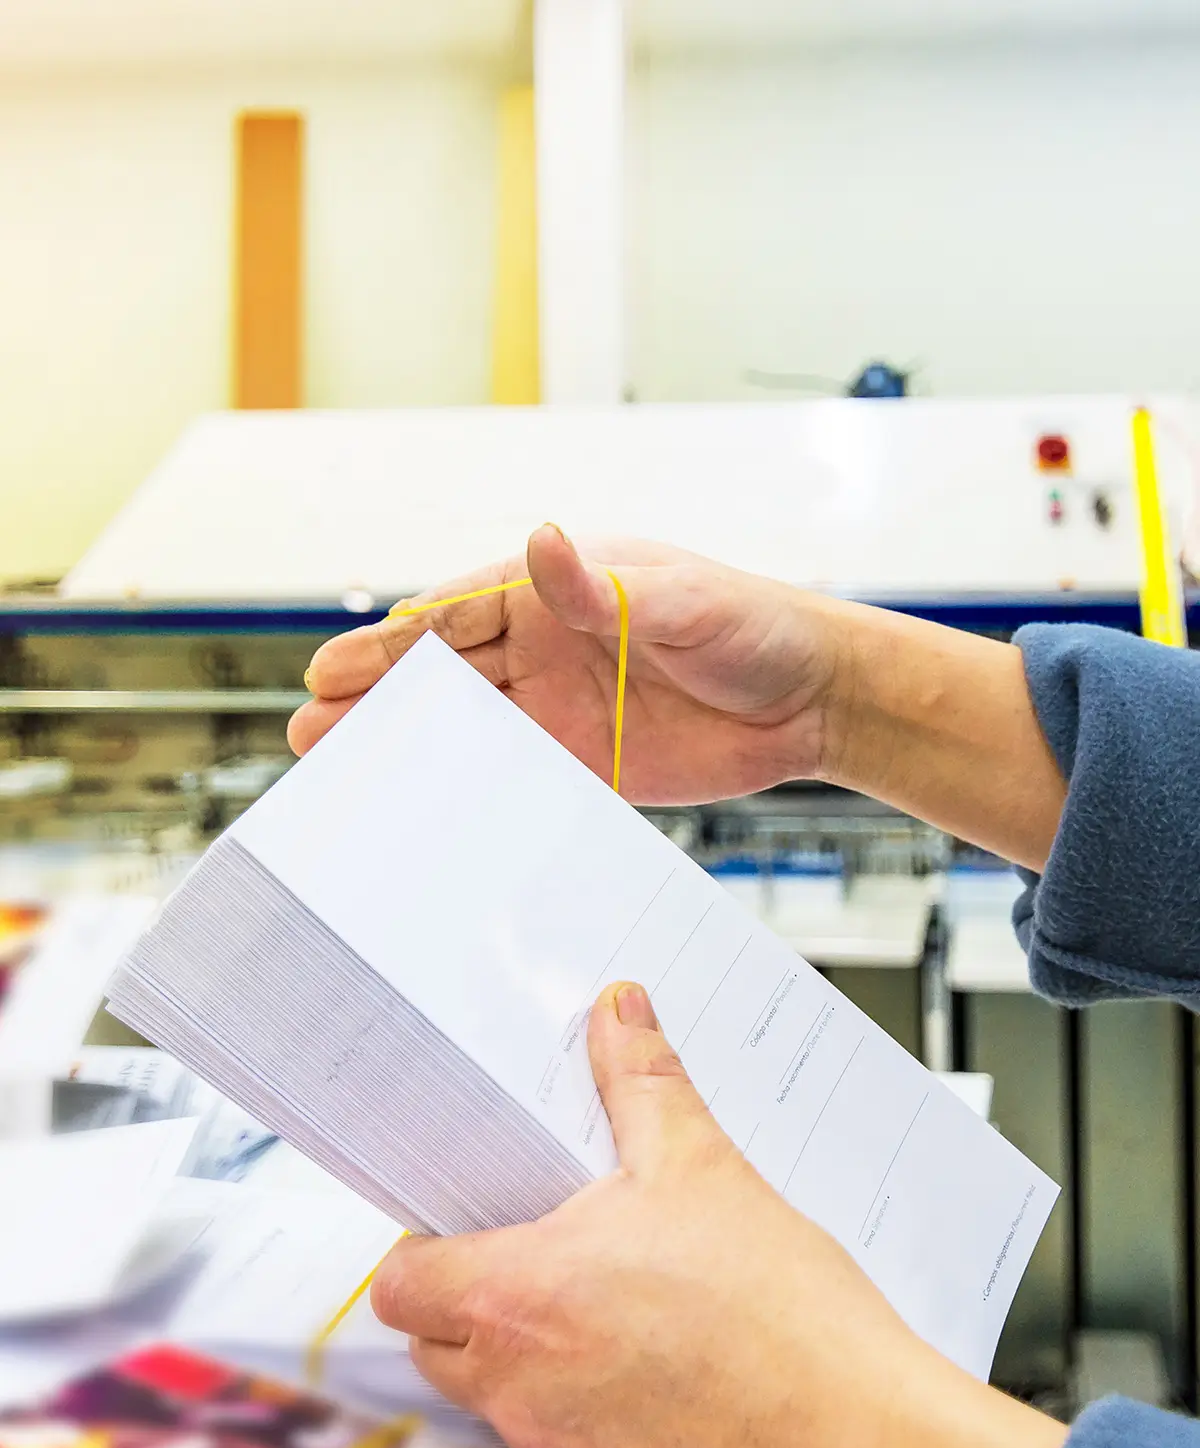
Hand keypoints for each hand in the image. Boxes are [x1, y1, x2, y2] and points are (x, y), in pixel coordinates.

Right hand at [289, 528, 844, 803]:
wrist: (815, 699)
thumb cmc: (756, 624)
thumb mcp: (679, 598)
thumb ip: (604, 587)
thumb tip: (542, 543)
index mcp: (557, 593)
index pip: (455, 617)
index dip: (392, 646)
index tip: (333, 669)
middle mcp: (548, 647)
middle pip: (444, 675)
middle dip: (376, 700)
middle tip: (310, 731)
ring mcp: (564, 707)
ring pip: (467, 727)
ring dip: (407, 748)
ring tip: (341, 771)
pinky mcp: (589, 763)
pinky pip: (515, 777)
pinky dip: (469, 792)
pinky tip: (424, 811)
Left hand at [372, 981, 1064, 1447]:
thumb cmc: (786, 1316)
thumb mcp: (706, 1168)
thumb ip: (643, 1081)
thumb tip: (616, 1012)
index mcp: (518, 1299)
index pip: (400, 1283)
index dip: (426, 1249)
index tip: (477, 1226)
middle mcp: (518, 1392)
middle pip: (435, 1347)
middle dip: (471, 1306)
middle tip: (550, 1263)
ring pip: (502, 1406)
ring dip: (535, 1364)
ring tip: (626, 1320)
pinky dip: (596, 1426)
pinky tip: (670, 1389)